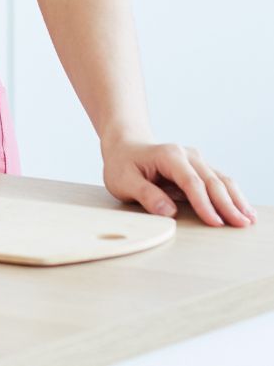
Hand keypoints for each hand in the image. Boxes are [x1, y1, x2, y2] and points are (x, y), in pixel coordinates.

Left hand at [102, 139, 254, 226]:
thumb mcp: (123, 181)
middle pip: (212, 181)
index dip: (204, 203)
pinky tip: (242, 209)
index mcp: (169, 156)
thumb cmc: (122, 164)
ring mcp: (196, 160)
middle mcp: (187, 155)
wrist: (125, 146)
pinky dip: (232, 195)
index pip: (191, 182)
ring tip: (248, 219)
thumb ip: (145, 194)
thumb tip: (169, 212)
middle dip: (227, 204)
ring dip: (236, 200)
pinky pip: (220, 181)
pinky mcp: (200, 168)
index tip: (214, 222)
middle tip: (240, 224)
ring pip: (221, 180)